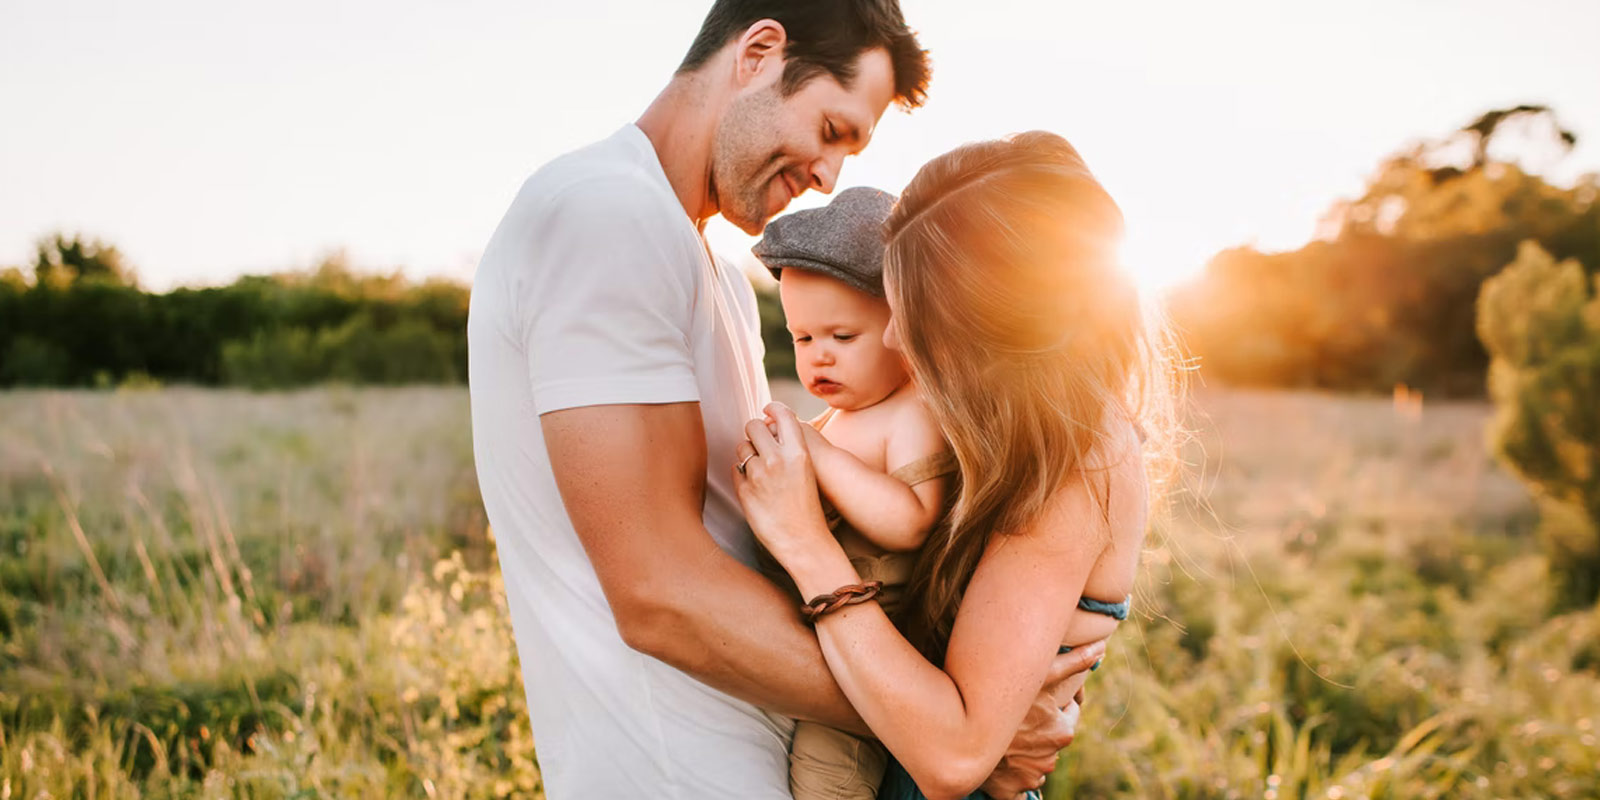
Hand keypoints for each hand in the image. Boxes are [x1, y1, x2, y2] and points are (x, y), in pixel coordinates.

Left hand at [732, 403, 830, 565]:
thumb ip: (790, 447)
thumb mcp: (806, 470)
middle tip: (759, 442)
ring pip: (741, 447)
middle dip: (754, 431)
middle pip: (753, 425)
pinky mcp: (744, 491)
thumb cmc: (808, 506)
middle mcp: (777, 460)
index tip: (767, 410)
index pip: (782, 414)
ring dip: (747, 453)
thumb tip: (768, 424)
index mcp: (798, 453)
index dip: (773, 408)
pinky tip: (756, 488)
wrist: (804, 542)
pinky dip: (742, 475)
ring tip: (760, 469)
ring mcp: (758, 476)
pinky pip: (736, 470)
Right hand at [978, 640, 1106, 797]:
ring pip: (1035, 760)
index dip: (1056, 703)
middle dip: (1039, 727)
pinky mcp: (1010, 791)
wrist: (965, 732)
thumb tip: (1101, 649)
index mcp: (1062, 732)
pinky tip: (1002, 758)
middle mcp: (1050, 758)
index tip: (1038, 697)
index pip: (1068, 715)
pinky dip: (1012, 773)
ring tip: (1007, 733)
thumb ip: (1074, 662)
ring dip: (1026, 750)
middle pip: (1050, 738)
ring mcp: (1030, 776)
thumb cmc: (1006, 699)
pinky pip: (1016, 783)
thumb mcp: (1042, 675)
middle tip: (1018, 714)